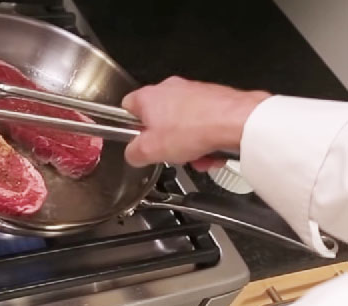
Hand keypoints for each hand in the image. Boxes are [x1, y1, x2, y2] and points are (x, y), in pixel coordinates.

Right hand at [121, 76, 270, 170]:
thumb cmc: (197, 128)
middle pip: (158, 120)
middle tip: (171, 154)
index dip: (131, 128)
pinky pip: (204, 123)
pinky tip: (212, 151)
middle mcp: (170, 89)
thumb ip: (133, 153)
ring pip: (183, 124)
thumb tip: (133, 154)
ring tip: (198, 156)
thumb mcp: (150, 151)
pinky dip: (206, 138)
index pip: (127, 108)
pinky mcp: (215, 99)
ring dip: (189, 144)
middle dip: (166, 141)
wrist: (239, 121)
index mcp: (148, 96)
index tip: (138, 141)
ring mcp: (194, 92)